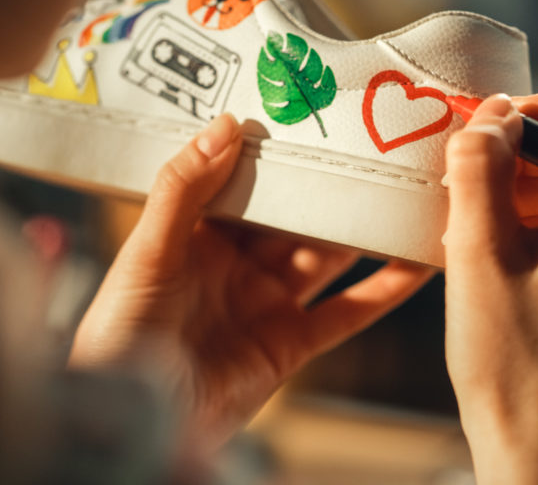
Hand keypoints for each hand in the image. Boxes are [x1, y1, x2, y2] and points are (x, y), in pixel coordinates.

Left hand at [69, 114, 433, 455]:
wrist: (135, 420)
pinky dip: (384, 290)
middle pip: (297, 217)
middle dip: (332, 187)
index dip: (280, 152)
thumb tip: (226, 124)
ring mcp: (269, 303)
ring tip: (407, 195)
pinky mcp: (292, 344)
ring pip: (329, 257)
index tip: (316, 117)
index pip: (248, 182)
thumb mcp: (147, 251)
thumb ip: (183, 188)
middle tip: (377, 148)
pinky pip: (346, 312)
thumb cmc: (120, 333)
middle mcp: (239, 265)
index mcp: (200, 235)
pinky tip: (417, 264)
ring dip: (366, 231)